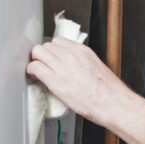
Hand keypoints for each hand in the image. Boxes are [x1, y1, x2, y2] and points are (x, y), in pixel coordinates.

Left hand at [26, 39, 144, 143]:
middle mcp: (72, 55)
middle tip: (43, 65)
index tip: (51, 58)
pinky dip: (32, 71)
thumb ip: (82, 63)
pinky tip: (35, 77)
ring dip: (36, 61)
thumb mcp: (97, 68)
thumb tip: (73, 67)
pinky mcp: (56, 80)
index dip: (52, 50)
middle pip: (46, 45)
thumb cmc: (108, 92)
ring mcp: (63, 66)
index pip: (58, 41)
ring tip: (38, 70)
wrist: (113, 103)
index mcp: (83, 51)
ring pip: (38, 52)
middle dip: (43, 55)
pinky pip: (35, 67)